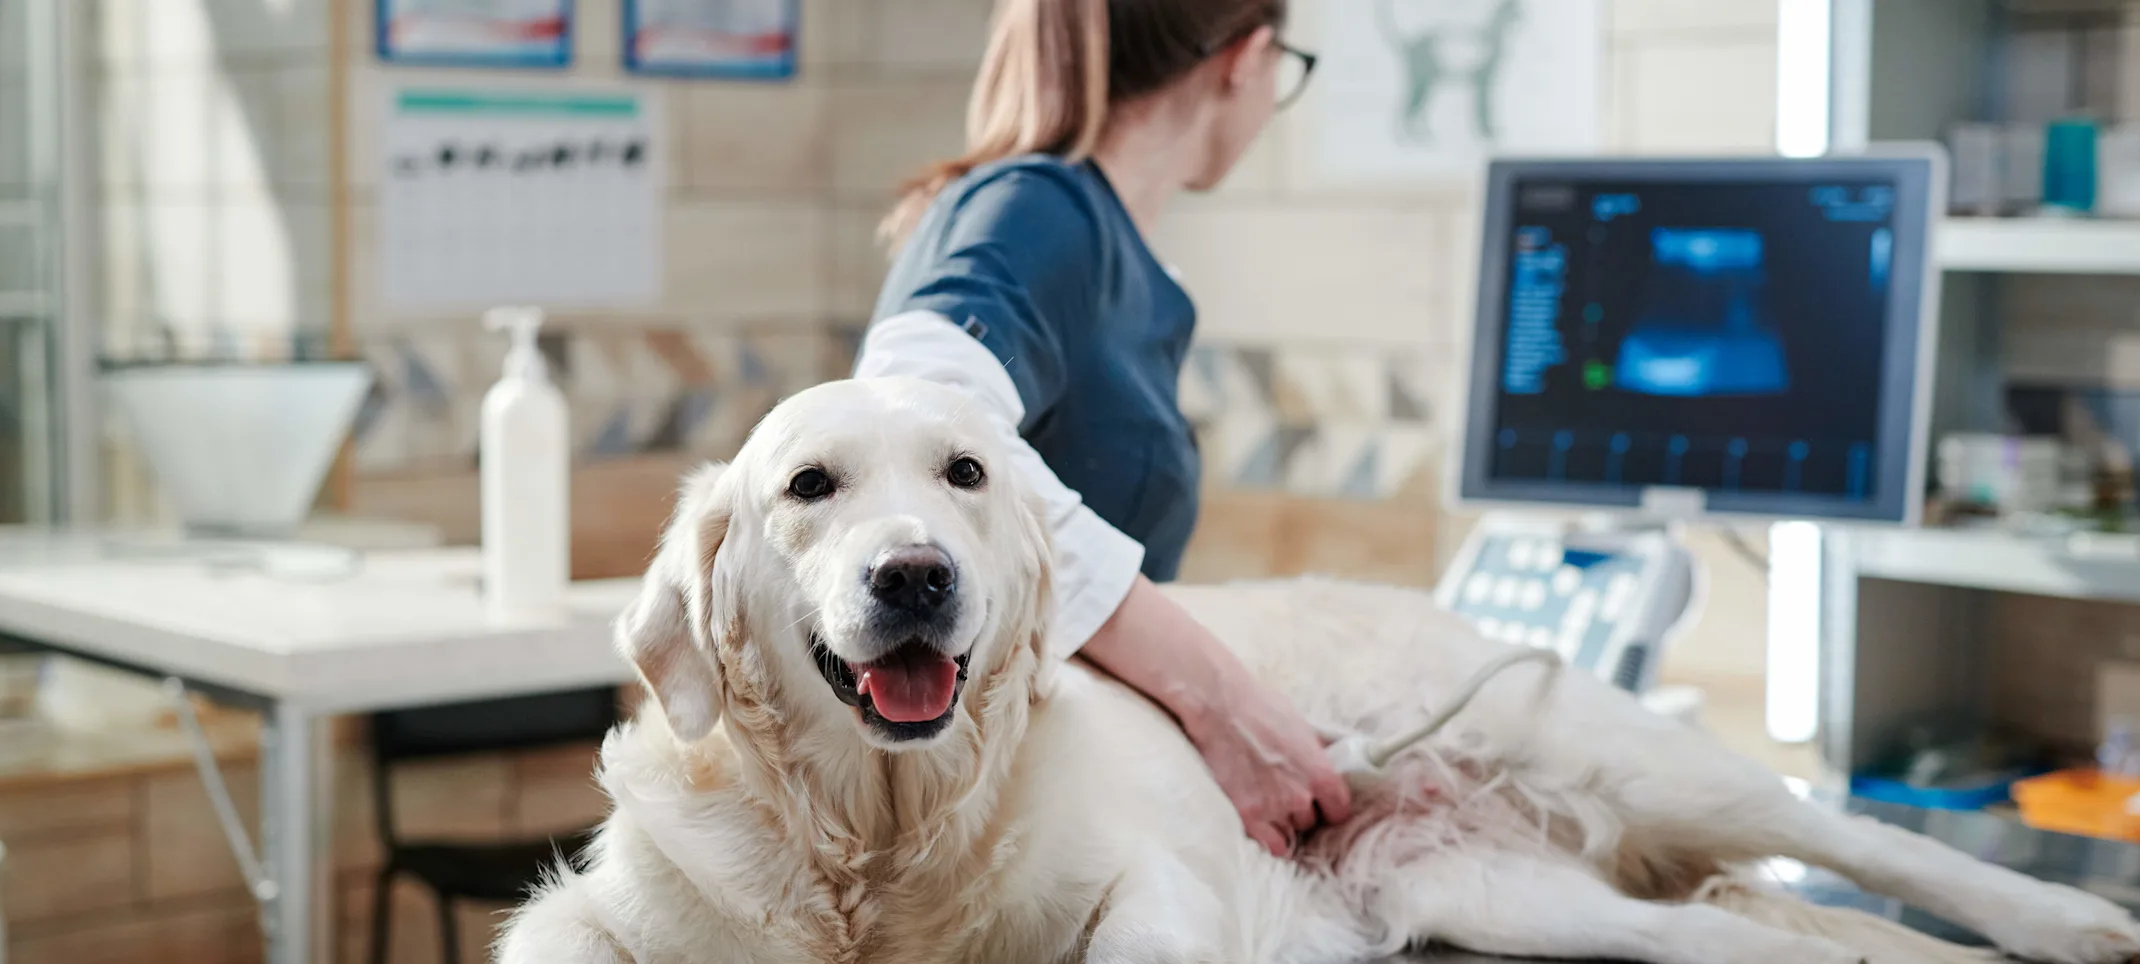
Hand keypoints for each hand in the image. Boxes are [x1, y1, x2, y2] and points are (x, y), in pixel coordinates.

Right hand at [1183, 667, 1353, 856]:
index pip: (1339, 811)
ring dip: (1281, 824)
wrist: (1218, 706)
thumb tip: (1325, 766)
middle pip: (1310, 821)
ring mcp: (1274, 808)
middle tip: (1282, 796)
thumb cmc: (1259, 707)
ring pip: (1289, 834)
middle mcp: (1301, 796)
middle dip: (1299, 811)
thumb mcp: (1300, 726)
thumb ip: (1315, 755)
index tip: (1320, 805)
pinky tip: (1261, 826)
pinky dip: (1268, 839)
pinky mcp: (1247, 816)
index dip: (1329, 808)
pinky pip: (1271, 845)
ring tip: (1266, 806)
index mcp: (1320, 773)